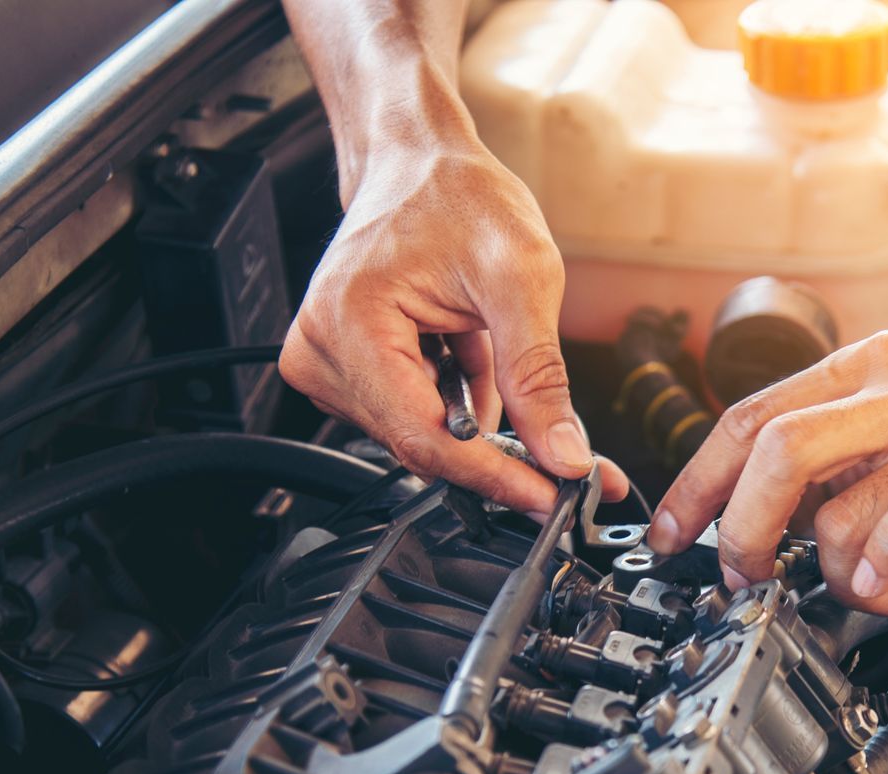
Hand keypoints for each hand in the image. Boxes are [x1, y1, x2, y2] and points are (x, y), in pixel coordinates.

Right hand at [278, 83, 625, 514]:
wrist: (418, 162)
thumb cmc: (456, 196)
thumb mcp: (520, 278)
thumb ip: (538, 376)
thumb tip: (563, 454)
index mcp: (348, 324)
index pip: (424, 437)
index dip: (494, 477)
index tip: (548, 498)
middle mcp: (320, 353)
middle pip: (421, 446)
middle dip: (499, 459)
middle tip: (567, 464)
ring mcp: (326, 365)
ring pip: (421, 437)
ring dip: (481, 427)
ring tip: (504, 363)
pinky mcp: (346, 372)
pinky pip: (414, 416)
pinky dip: (462, 406)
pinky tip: (475, 358)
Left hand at [647, 330, 887, 611]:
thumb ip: (862, 448)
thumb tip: (785, 511)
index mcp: (876, 366)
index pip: (753, 413)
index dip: (699, 479)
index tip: (675, 533)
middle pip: (771, 446)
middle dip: (734, 525)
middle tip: (740, 576)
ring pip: (829, 489)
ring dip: (817, 562)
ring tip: (846, 590)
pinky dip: (878, 565)